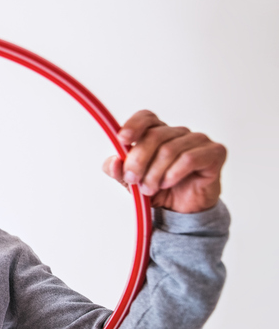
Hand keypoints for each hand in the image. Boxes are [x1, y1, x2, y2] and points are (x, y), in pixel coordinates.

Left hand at [102, 110, 226, 213]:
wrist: (183, 211)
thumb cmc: (159, 190)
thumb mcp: (132, 182)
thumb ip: (119, 171)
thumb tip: (113, 162)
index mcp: (158, 133)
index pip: (146, 117)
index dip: (134, 125)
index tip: (122, 140)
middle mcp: (178, 133)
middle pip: (154, 136)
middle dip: (138, 161)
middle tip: (133, 180)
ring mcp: (198, 140)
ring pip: (169, 150)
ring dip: (154, 173)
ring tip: (150, 188)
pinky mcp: (214, 152)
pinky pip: (189, 158)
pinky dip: (174, 173)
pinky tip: (168, 183)